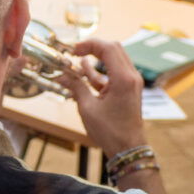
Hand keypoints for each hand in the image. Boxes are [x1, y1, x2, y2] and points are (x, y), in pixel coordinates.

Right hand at [61, 39, 145, 155]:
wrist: (128, 149)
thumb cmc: (110, 131)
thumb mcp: (88, 108)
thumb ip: (76, 87)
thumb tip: (62, 75)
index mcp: (124, 79)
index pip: (108, 48)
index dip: (89, 44)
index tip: (73, 50)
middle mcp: (131, 77)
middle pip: (113, 49)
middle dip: (93, 47)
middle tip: (75, 51)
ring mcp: (131, 83)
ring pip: (114, 59)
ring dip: (96, 58)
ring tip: (76, 59)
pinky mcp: (127, 89)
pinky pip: (113, 73)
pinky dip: (99, 70)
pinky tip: (84, 69)